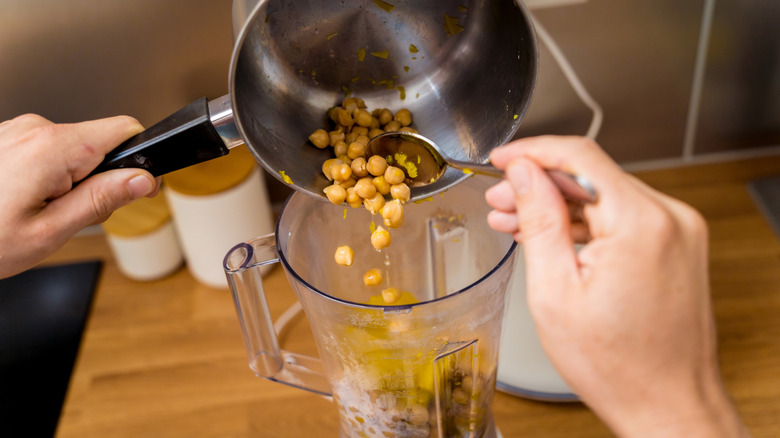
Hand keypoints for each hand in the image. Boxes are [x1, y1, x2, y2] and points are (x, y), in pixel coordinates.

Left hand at [0, 114, 159, 278]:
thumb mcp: (51, 232)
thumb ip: (102, 200)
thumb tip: (142, 180)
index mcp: (52, 147)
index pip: (125, 130)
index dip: (140, 160)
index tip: (137, 187)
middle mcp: (33, 129)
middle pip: (99, 143)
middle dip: (98, 178)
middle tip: (68, 214)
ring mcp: (15, 130)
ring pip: (72, 149)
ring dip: (68, 180)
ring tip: (37, 210)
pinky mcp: (5, 138)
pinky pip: (45, 150)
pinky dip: (45, 175)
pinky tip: (22, 200)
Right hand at [485, 136, 749, 436]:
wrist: (667, 404)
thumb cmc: (616, 365)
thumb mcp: (555, 291)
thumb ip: (539, 220)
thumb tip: (523, 173)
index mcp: (641, 224)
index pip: (580, 156)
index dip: (532, 151)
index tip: (501, 158)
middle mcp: (670, 218)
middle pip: (592, 175)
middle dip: (540, 183)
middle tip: (499, 201)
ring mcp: (679, 230)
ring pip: (605, 195)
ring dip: (560, 205)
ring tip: (516, 222)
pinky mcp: (677, 244)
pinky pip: (623, 216)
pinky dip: (586, 223)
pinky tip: (552, 237)